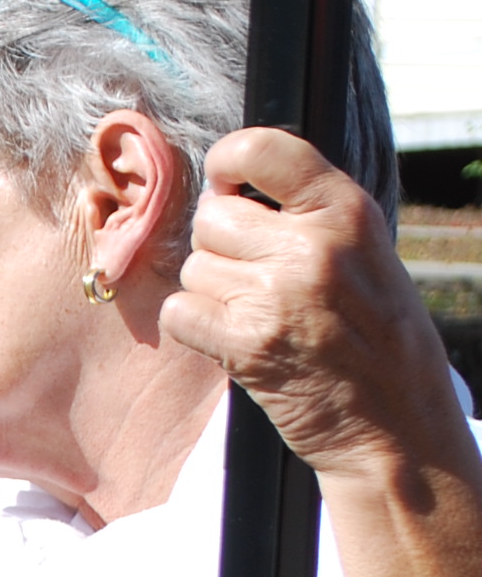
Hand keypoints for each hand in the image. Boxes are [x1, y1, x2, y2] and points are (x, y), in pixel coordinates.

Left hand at [161, 128, 468, 482]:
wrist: (398, 427)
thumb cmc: (378, 337)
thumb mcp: (367, 253)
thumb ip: (307, 214)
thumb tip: (227, 183)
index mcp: (348, 213)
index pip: (262, 149)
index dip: (228, 163)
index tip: (228, 183)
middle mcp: (312, 247)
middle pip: (211, 216)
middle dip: (221, 247)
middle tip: (259, 281)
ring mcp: (277, 295)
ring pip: (194, 267)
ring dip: (213, 292)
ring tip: (263, 317)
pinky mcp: (245, 344)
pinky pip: (178, 311)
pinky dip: (196, 328)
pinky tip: (238, 341)